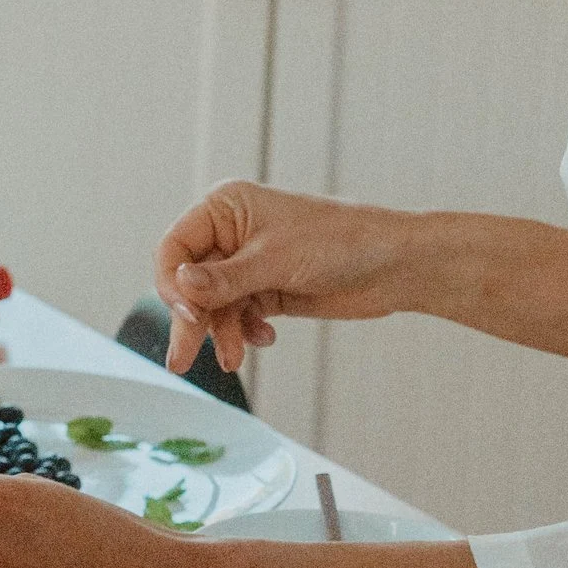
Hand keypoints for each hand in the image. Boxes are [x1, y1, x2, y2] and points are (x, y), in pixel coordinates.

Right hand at [154, 181, 412, 378]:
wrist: (395, 265)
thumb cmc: (341, 241)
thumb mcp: (275, 260)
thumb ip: (224, 279)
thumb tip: (178, 285)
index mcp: (225, 208)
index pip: (175, 248)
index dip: (172, 283)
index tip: (187, 315)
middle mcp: (231, 233)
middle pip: (190, 283)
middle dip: (192, 320)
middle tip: (181, 360)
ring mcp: (248, 264)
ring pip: (214, 306)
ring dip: (223, 333)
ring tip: (235, 357)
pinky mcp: (267, 290)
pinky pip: (238, 316)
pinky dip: (245, 332)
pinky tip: (264, 338)